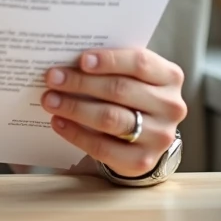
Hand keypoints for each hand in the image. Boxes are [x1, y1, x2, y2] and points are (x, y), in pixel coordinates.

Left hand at [41, 49, 185, 178]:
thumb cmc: (133, 94)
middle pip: (120, 90)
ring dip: (75, 107)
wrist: (146, 135)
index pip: (140, 63)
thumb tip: (67, 59)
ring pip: (111, 118)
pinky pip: (103, 146)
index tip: (81, 59)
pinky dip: (76, 133)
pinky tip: (58, 122)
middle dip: (81, 83)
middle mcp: (170, 106)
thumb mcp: (132, 75)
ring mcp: (160, 136)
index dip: (109, 60)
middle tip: (52, 78)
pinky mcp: (143, 161)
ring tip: (50, 100)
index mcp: (169, 77)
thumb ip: (112, 66)